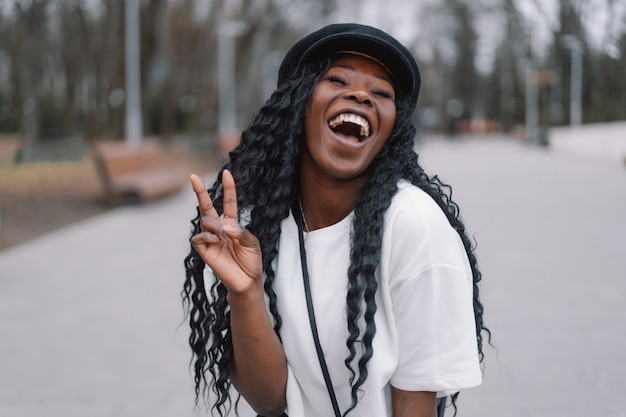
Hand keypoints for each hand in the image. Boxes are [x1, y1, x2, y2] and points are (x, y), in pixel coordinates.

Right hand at [190, 170, 262, 294]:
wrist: (246, 281)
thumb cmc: (251, 261)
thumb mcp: (253, 243)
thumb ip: (241, 232)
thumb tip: (226, 227)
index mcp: (232, 224)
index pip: (228, 202)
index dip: (228, 188)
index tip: (227, 173)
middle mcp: (220, 229)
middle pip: (207, 206)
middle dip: (200, 191)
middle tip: (193, 176)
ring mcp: (211, 238)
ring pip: (205, 220)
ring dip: (214, 224)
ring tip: (222, 235)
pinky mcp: (204, 250)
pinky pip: (198, 237)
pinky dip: (207, 235)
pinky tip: (215, 239)